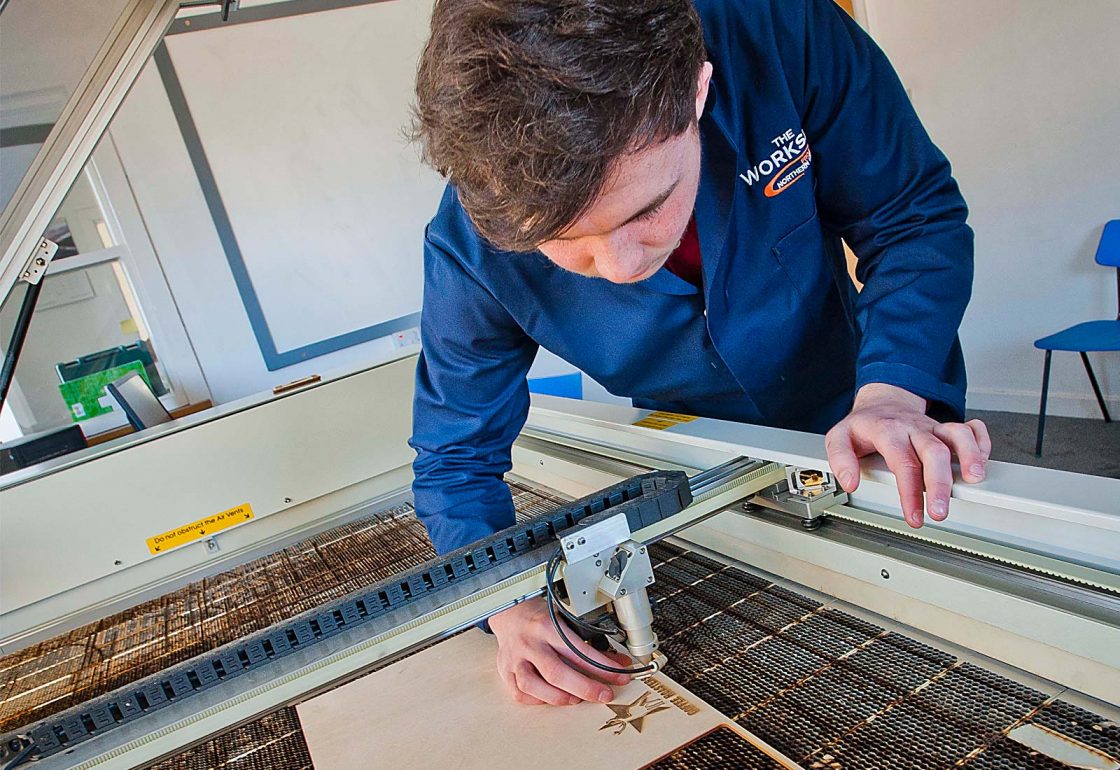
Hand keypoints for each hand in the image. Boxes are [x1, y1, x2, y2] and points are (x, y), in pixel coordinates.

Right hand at [488, 597, 630, 704]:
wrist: (509, 612)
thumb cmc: (539, 617)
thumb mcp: (565, 621)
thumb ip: (588, 644)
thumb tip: (617, 663)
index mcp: (546, 627)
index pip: (578, 650)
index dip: (602, 667)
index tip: (618, 676)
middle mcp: (529, 643)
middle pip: (556, 672)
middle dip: (585, 688)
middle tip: (604, 695)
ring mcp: (515, 658)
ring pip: (533, 685)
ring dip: (558, 697)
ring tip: (576, 699)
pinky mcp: (505, 670)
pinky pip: (519, 693)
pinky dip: (538, 700)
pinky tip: (551, 697)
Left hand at [825, 383, 990, 527]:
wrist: (881, 402)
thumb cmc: (863, 425)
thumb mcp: (839, 438)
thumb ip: (840, 459)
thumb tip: (849, 482)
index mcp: (887, 430)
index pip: (902, 462)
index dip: (910, 492)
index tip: (915, 516)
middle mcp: (913, 428)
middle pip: (933, 452)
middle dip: (940, 483)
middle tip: (940, 511)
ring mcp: (932, 427)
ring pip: (957, 435)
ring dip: (970, 455)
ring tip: (974, 479)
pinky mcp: (945, 428)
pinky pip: (971, 428)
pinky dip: (981, 442)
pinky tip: (981, 462)